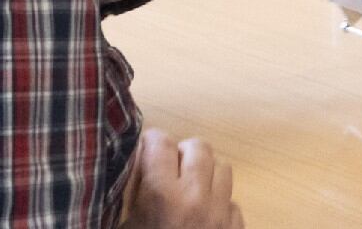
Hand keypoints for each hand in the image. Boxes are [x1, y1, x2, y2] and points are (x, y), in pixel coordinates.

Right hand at [122, 129, 243, 228]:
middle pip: (199, 146)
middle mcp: (196, 200)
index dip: (152, 141)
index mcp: (162, 197)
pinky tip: (204, 215)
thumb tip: (133, 156)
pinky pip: (233, 202)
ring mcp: (221, 215)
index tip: (147, 146)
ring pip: (223, 167)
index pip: (161, 143)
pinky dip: (219, 203)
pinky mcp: (237, 228)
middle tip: (170, 168)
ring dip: (206, 173)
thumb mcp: (124, 222)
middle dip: (182, 152)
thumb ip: (130, 189)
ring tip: (190, 188)